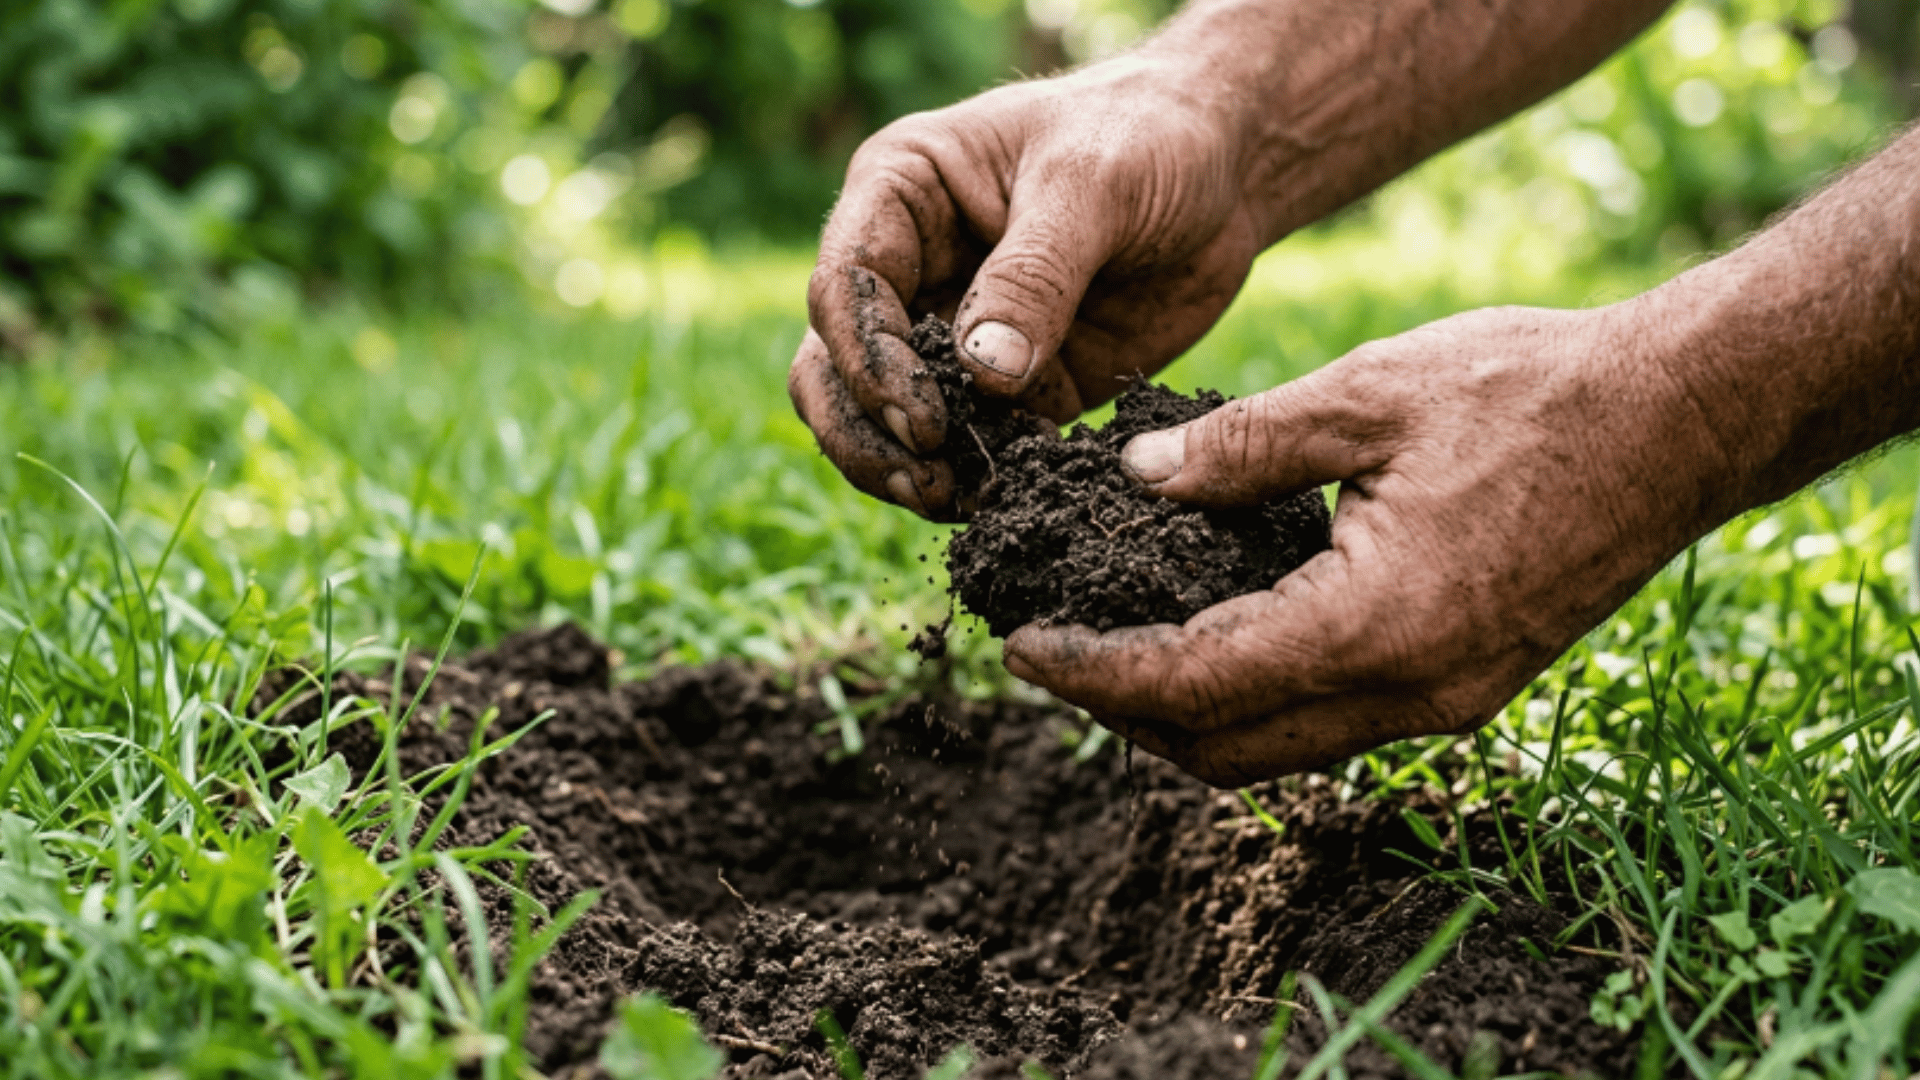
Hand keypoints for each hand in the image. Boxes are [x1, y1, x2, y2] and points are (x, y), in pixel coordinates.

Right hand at [786, 55, 1268, 518]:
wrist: (1228, 168)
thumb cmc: (1149, 136)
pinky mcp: (1011, 389)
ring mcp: (952, 334)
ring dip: (905, 468)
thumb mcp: (1093, 184)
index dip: (867, 360)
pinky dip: (978, 478)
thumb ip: (1035, 275)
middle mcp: (909, 268)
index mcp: (900, 192)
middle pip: (835, 367)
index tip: (923, 418)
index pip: (844, 287)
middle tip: (924, 480)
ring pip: (883, 419)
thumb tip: (981, 375)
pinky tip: (1017, 498)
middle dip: (866, 432)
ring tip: (956, 501)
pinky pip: (970, 446)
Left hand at [1004, 304, 1735, 785]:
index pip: (1193, 688)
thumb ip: (1241, 447)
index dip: (1094, 677)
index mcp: (1375, 626)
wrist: (1681, 418)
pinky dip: (1254, 699)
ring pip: (1278, 750)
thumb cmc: (1531, 392)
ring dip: (1186, 716)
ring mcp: (1444, 702)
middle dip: (1125, 713)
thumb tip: (1135, 482)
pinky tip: (1215, 634)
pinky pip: (1329, 724)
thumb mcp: (1366, 394)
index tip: (1024, 648)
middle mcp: (1409, 692)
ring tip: (1116, 649)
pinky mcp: (1464, 686)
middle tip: (1054, 653)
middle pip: (1224, 749)